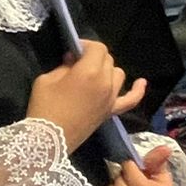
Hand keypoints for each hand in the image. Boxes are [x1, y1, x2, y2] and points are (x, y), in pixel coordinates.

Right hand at [27, 42, 144, 152]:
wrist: (47, 140)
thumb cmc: (44, 107)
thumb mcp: (47, 79)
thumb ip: (64, 66)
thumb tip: (73, 60)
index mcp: (89, 71)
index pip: (97, 48)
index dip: (86, 45)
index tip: (73, 51)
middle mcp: (105, 82)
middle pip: (107, 60)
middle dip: (92, 57)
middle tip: (75, 63)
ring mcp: (111, 98)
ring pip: (117, 74)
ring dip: (106, 69)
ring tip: (91, 73)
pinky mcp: (111, 111)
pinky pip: (131, 100)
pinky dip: (138, 90)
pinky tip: (141, 82)